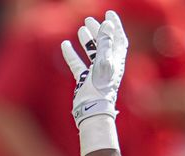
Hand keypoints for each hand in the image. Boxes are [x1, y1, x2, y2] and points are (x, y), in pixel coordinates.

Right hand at [61, 11, 127, 127]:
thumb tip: (107, 24)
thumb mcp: (103, 63)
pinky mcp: (84, 81)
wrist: (91, 112)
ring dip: (87, 41)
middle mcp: (108, 67)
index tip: (108, 13)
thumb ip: (105, 43)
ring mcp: (96, 74)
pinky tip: (65, 45)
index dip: (115, 26)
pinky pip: (78, 64)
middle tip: (90, 20)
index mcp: (116, 62)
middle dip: (99, 31)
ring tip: (81, 29)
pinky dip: (72, 54)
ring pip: (92, 53)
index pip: (118, 39)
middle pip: (105, 44)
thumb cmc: (99, 89)